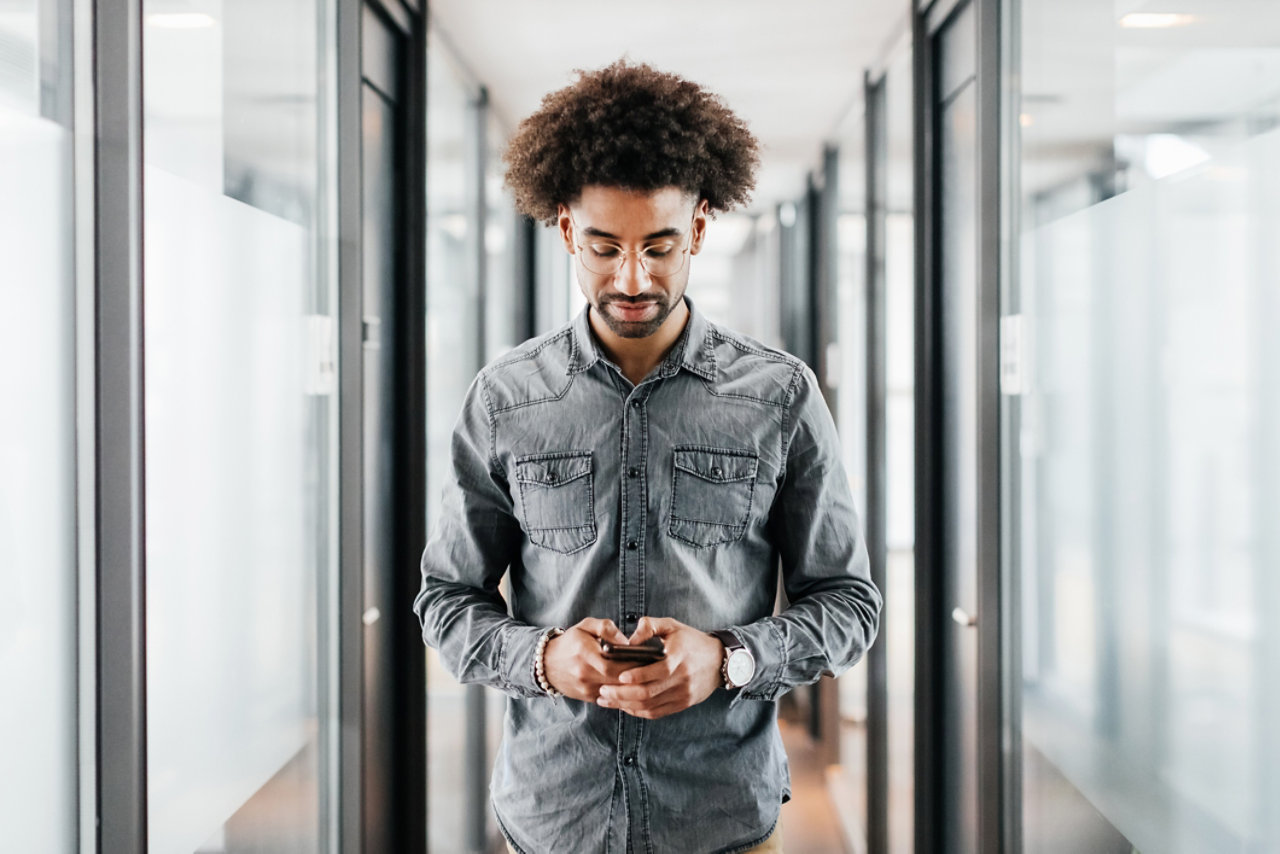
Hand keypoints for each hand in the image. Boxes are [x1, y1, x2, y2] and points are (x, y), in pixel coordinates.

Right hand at [542, 618, 641, 702]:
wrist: (547, 664)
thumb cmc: (571, 642)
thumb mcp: (585, 626)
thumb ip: (606, 628)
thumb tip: (625, 641)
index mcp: (584, 653)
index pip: (613, 663)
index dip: (632, 664)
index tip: (648, 659)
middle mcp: (584, 673)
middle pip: (618, 679)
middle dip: (637, 676)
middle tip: (654, 670)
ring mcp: (586, 688)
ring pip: (616, 692)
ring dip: (632, 687)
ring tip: (648, 679)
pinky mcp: (588, 697)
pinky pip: (610, 698)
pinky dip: (623, 694)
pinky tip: (635, 688)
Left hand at [595, 617, 723, 719]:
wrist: (720, 661)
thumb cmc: (692, 641)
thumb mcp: (673, 626)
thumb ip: (650, 626)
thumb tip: (629, 640)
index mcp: (678, 659)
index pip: (655, 672)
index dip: (635, 676)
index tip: (618, 676)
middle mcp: (681, 679)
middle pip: (648, 693)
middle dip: (622, 694)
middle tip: (603, 691)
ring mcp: (682, 695)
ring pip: (650, 706)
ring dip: (625, 705)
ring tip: (607, 700)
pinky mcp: (683, 704)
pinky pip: (657, 713)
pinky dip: (638, 712)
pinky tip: (624, 706)